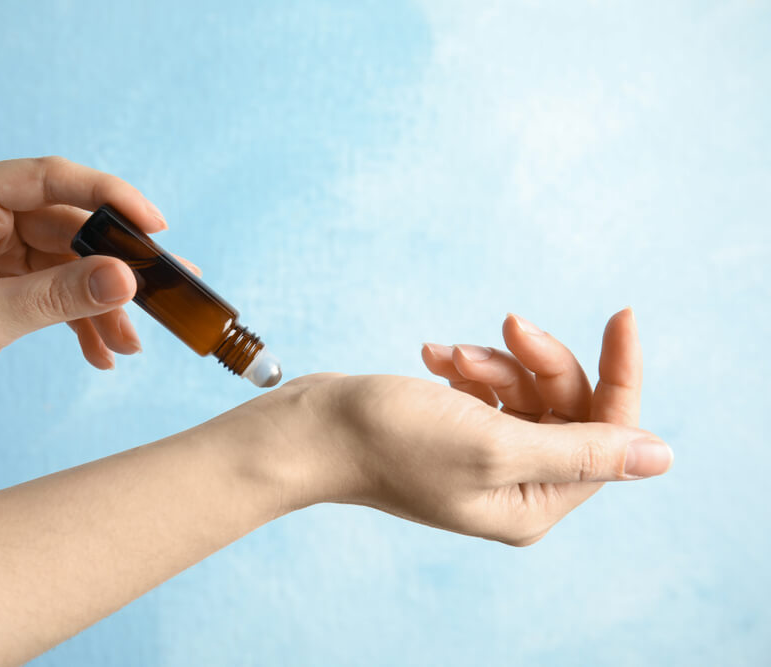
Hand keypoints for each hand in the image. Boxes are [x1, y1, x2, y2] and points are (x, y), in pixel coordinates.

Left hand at [0, 157, 191, 441]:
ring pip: (78, 264)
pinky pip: (67, 293)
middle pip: (73, 224)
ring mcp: (3, 250)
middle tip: (161, 290)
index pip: (50, 179)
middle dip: (114, 266)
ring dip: (106, 304)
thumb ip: (56, 296)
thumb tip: (126, 279)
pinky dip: (88, 322)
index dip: (108, 197)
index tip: (153, 227)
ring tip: (128, 343)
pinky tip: (102, 353)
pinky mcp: (14, 285)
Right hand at [239, 309, 671, 545]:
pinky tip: (432, 357)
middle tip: (507, 326)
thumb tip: (661, 457)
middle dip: (537, 362)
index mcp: (533, 503)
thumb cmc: (391, 440)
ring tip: (448, 355)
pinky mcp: (456, 433)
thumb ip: (582, 452)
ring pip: (526, 392)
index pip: (608, 436)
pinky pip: (488, 391)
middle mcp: (516, 487)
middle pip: (566, 408)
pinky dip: (466, 367)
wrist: (314, 429)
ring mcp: (485, 460)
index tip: (622, 314)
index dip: (621, 374)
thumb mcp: (495, 444)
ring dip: (493, 362)